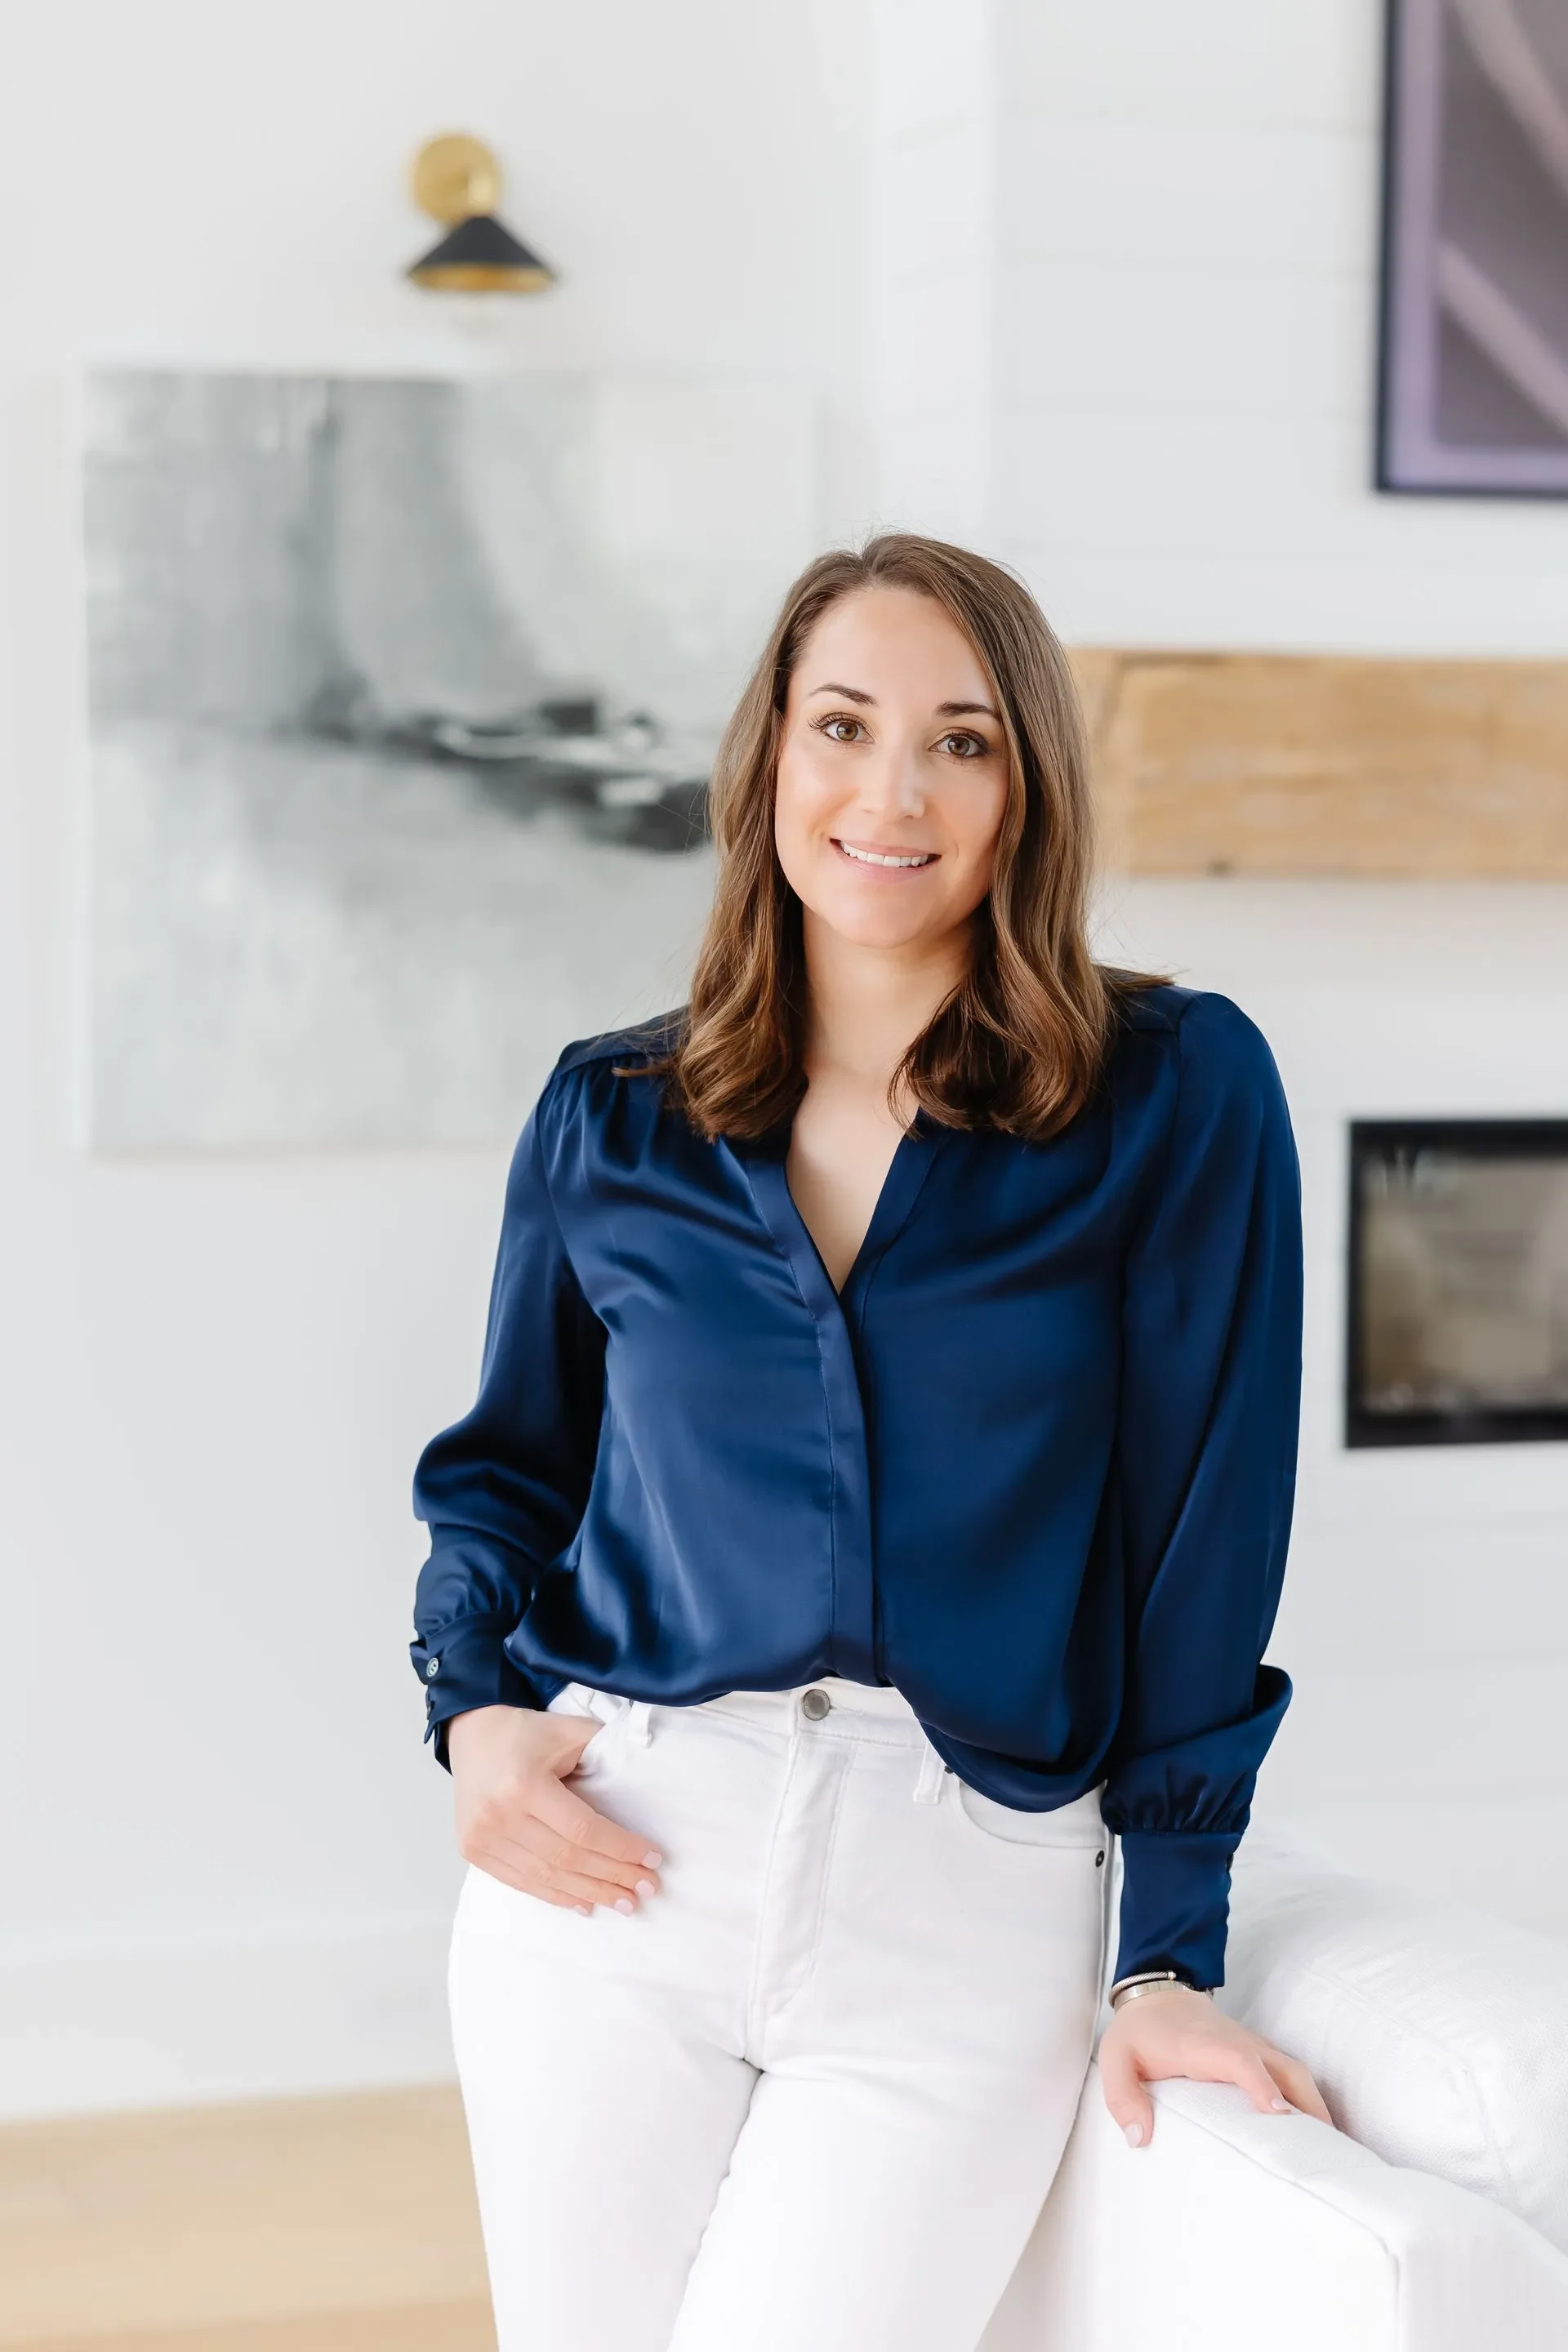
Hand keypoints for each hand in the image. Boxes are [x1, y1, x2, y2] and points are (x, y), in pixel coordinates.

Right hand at [446, 1704, 664, 1916]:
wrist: (472, 1734)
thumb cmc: (527, 1733)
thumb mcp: (569, 1729)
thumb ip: (604, 1750)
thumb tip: (643, 1781)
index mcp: (523, 1784)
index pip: (582, 1829)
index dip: (620, 1848)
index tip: (652, 1858)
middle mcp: (498, 1816)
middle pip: (566, 1858)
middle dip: (612, 1876)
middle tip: (646, 1888)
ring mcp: (481, 1838)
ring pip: (545, 1877)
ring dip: (589, 1892)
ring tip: (624, 1903)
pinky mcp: (473, 1851)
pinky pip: (521, 1882)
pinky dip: (555, 1896)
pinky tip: (584, 1903)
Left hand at [1099, 1985, 1332, 2146]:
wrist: (1160, 1993)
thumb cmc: (1141, 2031)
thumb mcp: (1116, 2058)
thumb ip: (1123, 2096)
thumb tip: (1140, 2137)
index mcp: (1204, 2045)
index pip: (1240, 2059)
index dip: (1261, 2085)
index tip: (1279, 2115)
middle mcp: (1239, 2044)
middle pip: (1286, 2069)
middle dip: (1309, 2107)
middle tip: (1324, 2155)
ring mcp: (1256, 2047)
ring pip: (1298, 2074)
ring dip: (1316, 2109)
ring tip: (1331, 2155)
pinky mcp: (1262, 2055)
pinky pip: (1294, 2076)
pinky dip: (1310, 2102)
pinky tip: (1318, 2136)